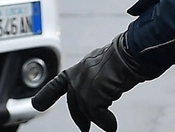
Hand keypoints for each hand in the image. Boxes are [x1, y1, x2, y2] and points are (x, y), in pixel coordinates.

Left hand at [32, 33, 149, 131]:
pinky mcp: (92, 95)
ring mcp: (84, 85)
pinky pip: (97, 114)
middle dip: (79, 117)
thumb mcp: (111, 63)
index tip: (39, 104)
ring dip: (98, 119)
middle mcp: (80, 75)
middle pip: (74, 101)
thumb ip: (102, 74)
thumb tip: (108, 86)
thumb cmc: (130, 53)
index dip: (47, 94)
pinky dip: (106, 122)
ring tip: (108, 125)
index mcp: (83, 65)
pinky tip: (111, 126)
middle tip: (84, 128)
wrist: (135, 51)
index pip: (59, 82)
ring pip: (87, 109)